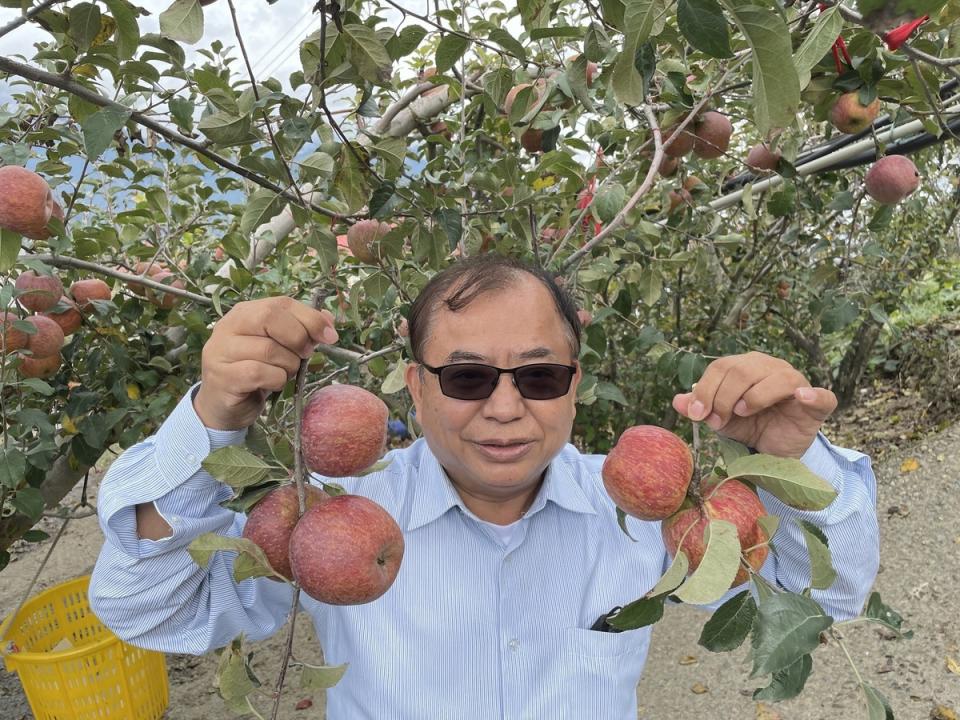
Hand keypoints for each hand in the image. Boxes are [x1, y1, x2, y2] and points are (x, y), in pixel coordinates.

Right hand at [194, 297, 337, 429]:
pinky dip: (277, 380)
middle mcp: (228, 326)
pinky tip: (273, 384)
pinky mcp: (223, 376)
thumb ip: (301, 331)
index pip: (280, 303)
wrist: (224, 404)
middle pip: (270, 318)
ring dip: (289, 365)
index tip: (330, 336)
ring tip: (285, 372)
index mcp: (244, 313)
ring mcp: (222, 351)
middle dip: (298, 337)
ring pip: (268, 349)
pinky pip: (260, 373)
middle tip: (305, 354)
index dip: (310, 318)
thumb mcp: (279, 348)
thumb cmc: (256, 372)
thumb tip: (329, 321)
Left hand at [671, 351, 836, 457]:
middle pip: (743, 369)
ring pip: (777, 378)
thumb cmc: (749, 425)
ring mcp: (796, 383)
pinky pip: (822, 396)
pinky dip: (812, 395)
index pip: (722, 367)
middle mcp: (771, 368)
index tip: (698, 415)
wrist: (775, 450)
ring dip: (755, 396)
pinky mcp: (817, 405)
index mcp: (746, 366)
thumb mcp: (720, 418)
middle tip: (718, 420)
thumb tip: (676, 400)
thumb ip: (699, 408)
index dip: (706, 390)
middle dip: (724, 397)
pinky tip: (801, 397)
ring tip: (744, 413)